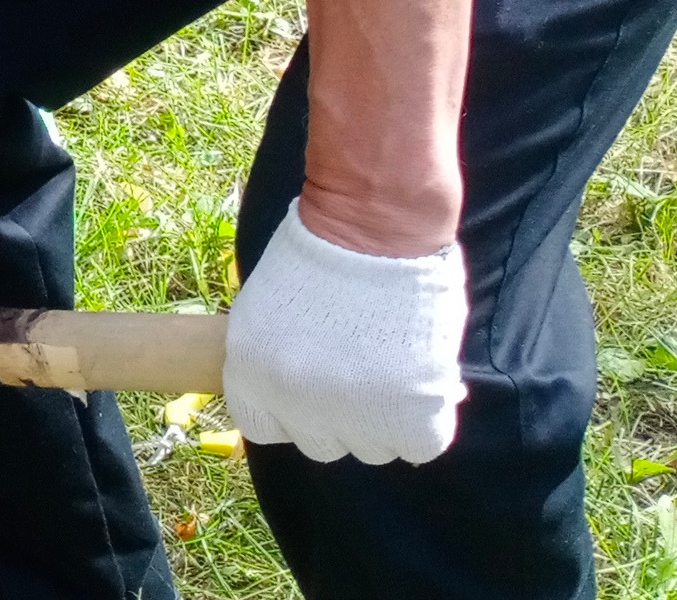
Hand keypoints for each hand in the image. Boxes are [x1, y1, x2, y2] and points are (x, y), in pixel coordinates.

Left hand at [221, 198, 466, 463]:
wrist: (371, 229)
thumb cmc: (322, 249)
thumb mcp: (271, 309)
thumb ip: (283, 358)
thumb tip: (304, 387)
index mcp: (250, 375)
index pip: (264, 428)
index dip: (292, 411)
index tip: (312, 390)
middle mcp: (293, 403)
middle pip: (320, 443)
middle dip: (340, 415)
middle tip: (362, 372)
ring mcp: (350, 415)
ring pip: (372, 447)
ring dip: (387, 419)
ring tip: (397, 369)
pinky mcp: (406, 418)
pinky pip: (419, 445)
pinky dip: (427, 422)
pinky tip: (425, 382)